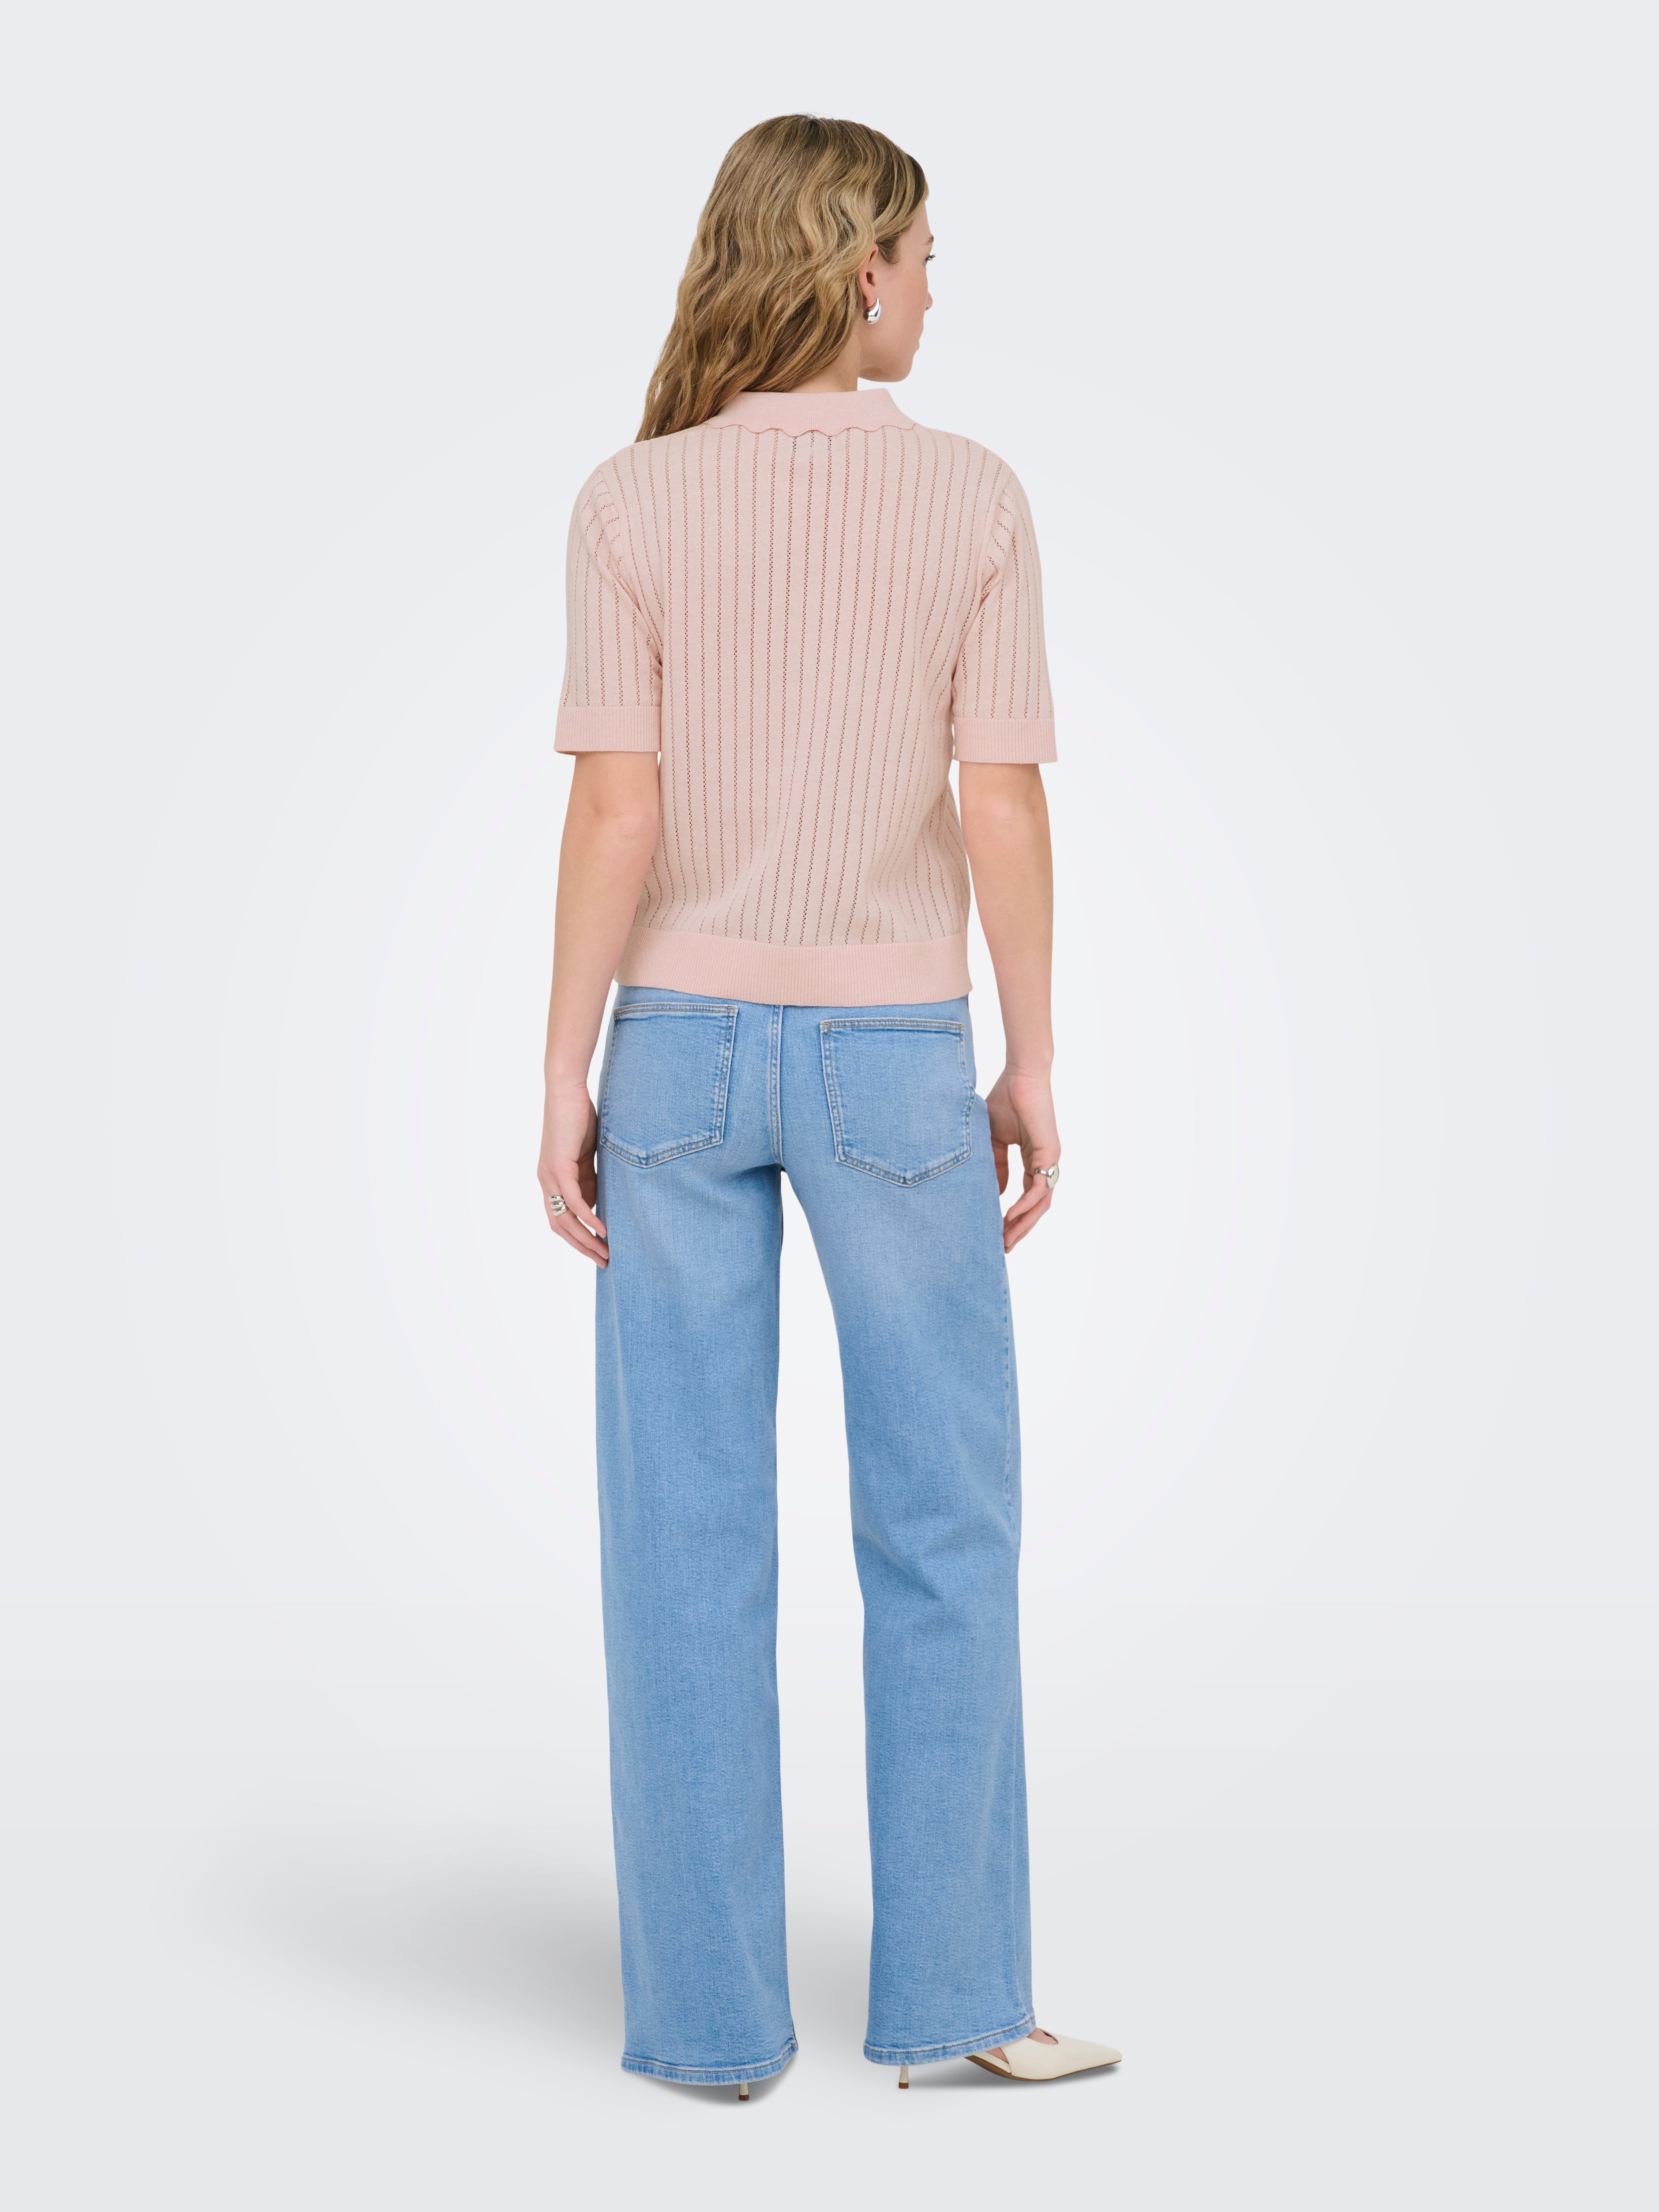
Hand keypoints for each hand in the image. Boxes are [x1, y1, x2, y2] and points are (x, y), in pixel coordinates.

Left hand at [537, 1078, 607, 1264]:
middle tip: (604, 1262)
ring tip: (605, 1252)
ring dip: (585, 1239)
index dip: (579, 1240)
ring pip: (564, 1219)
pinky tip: (601, 1229)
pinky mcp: (559, 1166)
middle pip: (560, 1227)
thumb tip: (598, 1204)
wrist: (567, 1091)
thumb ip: (591, 1180)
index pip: (562, 1221)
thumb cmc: (579, 1118)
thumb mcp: (588, 1157)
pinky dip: (587, 1217)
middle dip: (583, 1247)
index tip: (598, 1252)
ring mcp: (550, 1176)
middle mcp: (546, 1182)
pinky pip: (572, 1200)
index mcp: (552, 1181)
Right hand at [986, 1066, 1059, 1253]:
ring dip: (1023, 1224)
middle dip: (1020, 1229)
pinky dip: (1025, 1205)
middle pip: (1036, 1207)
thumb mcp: (994, 1139)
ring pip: (1041, 1204)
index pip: (1026, 1196)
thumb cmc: (1007, 1098)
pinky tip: (1010, 1216)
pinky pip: (1039, 1188)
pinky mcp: (1050, 1153)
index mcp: (1032, 1159)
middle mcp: (1044, 1163)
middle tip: (1003, 1248)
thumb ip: (995, 1165)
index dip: (1013, 1217)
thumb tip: (994, 1193)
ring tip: (1006, 1240)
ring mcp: (1049, 1160)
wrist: (1021, 1075)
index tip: (997, 1232)